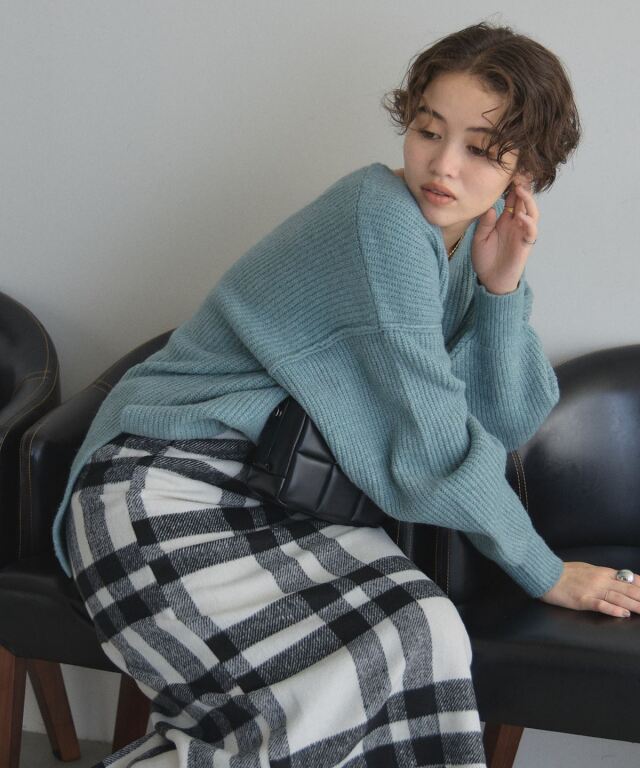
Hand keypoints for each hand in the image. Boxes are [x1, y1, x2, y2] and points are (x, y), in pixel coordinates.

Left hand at [471, 176, 538, 294]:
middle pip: (523, 200)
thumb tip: (490, 207)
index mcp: (504, 219)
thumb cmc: (484, 259)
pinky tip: (520, 215)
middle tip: (519, 172)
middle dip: (523, 186)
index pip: (511, 198)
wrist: (490, 280)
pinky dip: (527, 222)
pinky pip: (531, 231)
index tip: (508, 172)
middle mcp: (515, 223)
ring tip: (520, 188)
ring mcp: (522, 232)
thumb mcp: (479, 239)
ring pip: (531, 211)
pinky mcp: (525, 244)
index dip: (511, 186)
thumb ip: (484, 223)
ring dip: (527, 200)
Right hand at [539, 562, 638, 617]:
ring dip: (635, 605)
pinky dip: (614, 609)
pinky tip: (624, 613)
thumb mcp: (586, 569)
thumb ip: (602, 575)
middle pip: (628, 590)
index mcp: (602, 572)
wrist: (545, 574)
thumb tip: (616, 579)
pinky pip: (601, 605)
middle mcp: (601, 580)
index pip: (629, 579)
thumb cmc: (563, 572)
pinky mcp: (583, 600)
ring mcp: (592, 590)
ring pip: (618, 598)